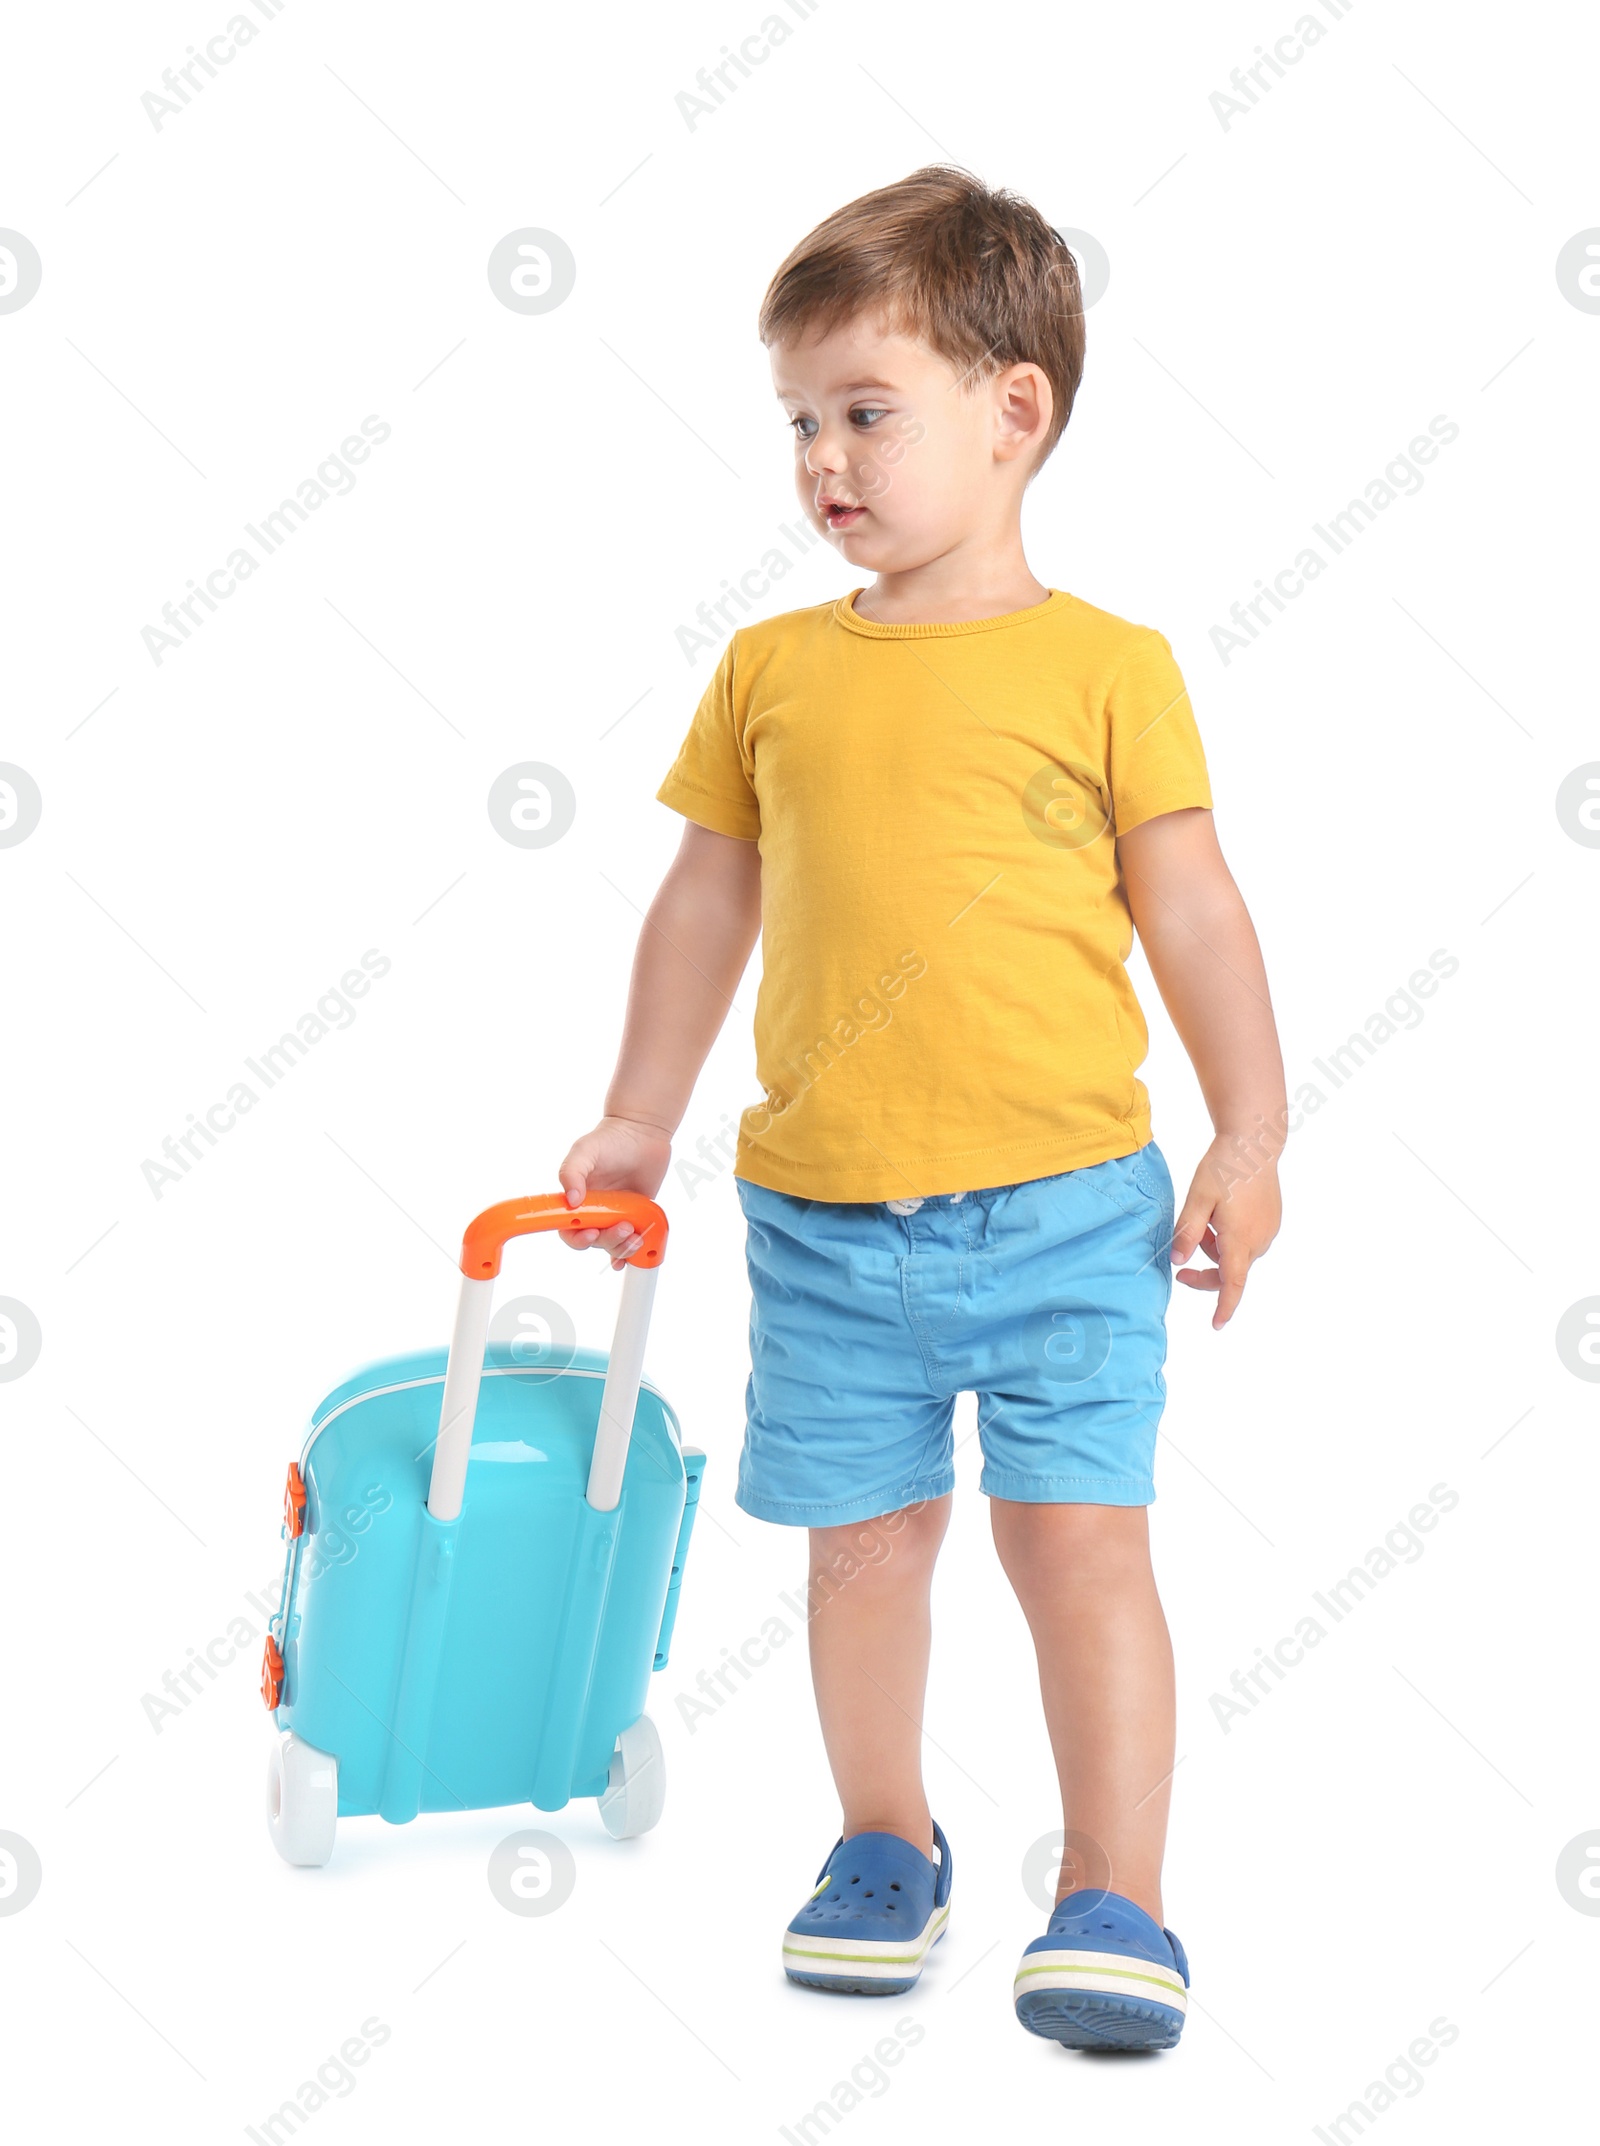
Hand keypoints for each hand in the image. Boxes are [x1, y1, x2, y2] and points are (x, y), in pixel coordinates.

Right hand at [557, 1115, 672, 1268]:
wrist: (643, 1133)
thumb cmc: (609, 1139)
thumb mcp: (584, 1150)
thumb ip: (572, 1172)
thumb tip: (571, 1200)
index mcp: (577, 1200)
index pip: (569, 1229)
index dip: (577, 1238)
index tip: (590, 1233)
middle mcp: (595, 1211)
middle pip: (594, 1241)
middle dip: (607, 1240)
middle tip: (622, 1226)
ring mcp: (616, 1215)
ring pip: (614, 1244)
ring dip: (623, 1246)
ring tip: (635, 1234)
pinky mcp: (637, 1216)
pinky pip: (633, 1241)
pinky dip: (633, 1252)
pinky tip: (638, 1251)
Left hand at [1170, 1134, 1281, 1328]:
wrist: (1254, 1144)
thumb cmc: (1224, 1168)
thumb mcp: (1197, 1199)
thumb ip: (1187, 1232)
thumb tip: (1177, 1262)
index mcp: (1239, 1239)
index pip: (1232, 1284)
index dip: (1224, 1307)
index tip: (1216, 1325)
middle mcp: (1259, 1240)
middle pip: (1231, 1272)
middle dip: (1206, 1273)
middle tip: (1182, 1270)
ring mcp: (1268, 1231)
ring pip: (1237, 1256)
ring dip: (1218, 1251)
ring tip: (1205, 1222)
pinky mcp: (1272, 1222)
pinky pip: (1247, 1241)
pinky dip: (1230, 1239)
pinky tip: (1221, 1215)